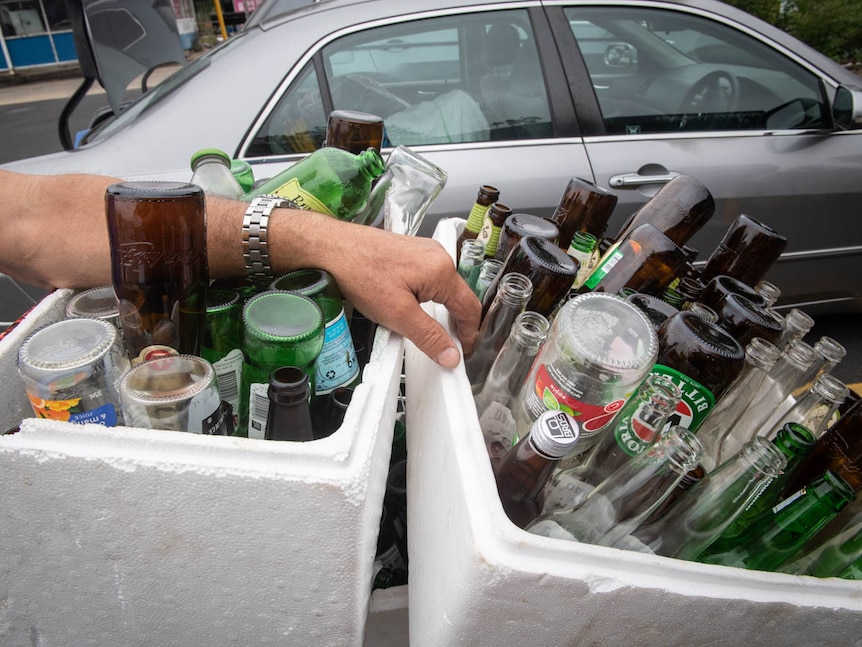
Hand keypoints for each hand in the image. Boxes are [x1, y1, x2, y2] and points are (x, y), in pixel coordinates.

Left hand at [278, 212, 479, 368]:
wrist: (330, 247)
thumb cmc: (360, 274)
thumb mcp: (398, 314)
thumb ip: (429, 336)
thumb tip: (451, 355)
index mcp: (442, 270)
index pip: (469, 307)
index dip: (469, 333)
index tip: (462, 352)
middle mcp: (438, 256)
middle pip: (458, 296)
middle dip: (456, 323)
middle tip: (448, 346)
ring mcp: (424, 251)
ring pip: (442, 288)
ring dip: (441, 310)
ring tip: (431, 331)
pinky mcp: (409, 251)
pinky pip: (428, 279)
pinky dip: (427, 298)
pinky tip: (413, 309)